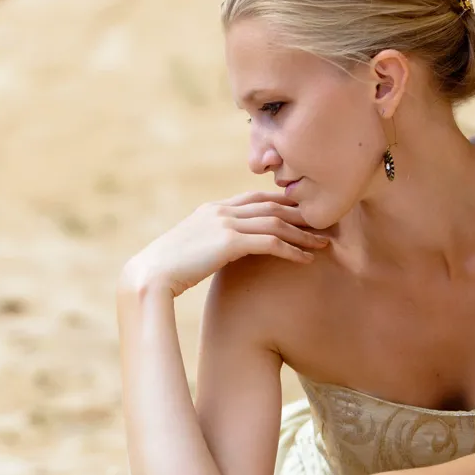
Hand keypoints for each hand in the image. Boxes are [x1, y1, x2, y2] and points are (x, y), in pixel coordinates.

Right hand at [121, 191, 327, 297]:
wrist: (150, 276)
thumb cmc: (166, 270)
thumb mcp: (189, 249)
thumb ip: (208, 243)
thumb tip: (219, 254)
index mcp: (212, 209)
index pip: (255, 198)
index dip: (282, 204)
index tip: (302, 213)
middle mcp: (221, 210)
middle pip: (272, 206)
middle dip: (300, 215)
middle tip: (324, 224)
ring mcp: (225, 223)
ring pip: (276, 223)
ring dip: (303, 234)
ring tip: (323, 244)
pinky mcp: (229, 242)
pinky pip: (271, 243)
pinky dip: (292, 250)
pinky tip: (307, 259)